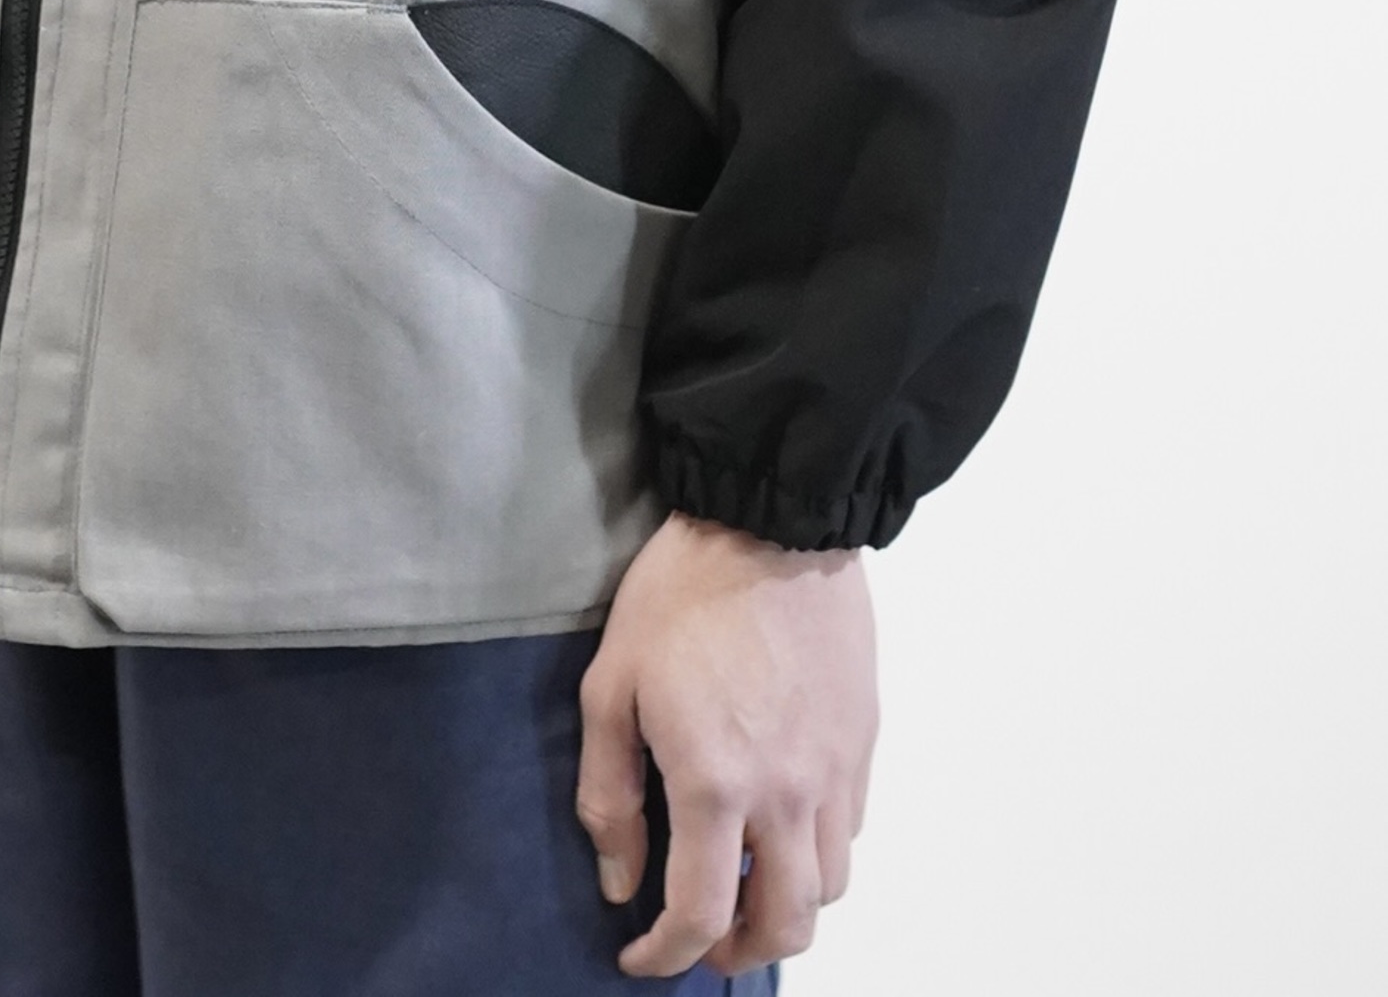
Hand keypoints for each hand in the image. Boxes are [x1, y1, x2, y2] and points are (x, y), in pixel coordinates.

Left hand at [577, 512, 876, 977]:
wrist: (770, 520)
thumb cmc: (681, 593)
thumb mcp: (611, 685)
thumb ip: (610, 792)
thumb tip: (620, 878)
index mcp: (717, 784)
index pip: (702, 915)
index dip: (666, 957)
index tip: (641, 958)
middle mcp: (788, 792)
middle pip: (788, 924)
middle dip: (741, 952)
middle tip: (704, 940)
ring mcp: (835, 768)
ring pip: (831, 884)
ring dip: (788, 906)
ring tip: (746, 884)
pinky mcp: (862, 737)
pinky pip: (851, 826)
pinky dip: (818, 850)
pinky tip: (781, 820)